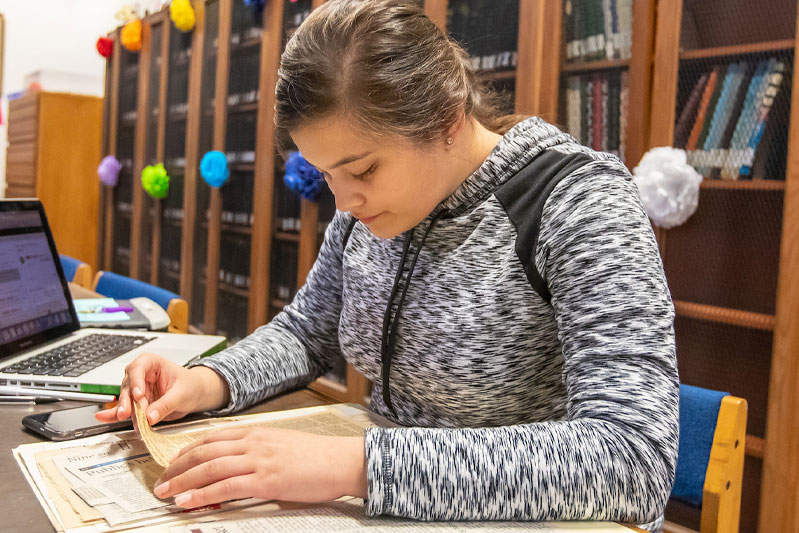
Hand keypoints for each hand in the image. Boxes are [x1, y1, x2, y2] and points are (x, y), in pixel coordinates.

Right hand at [95, 353, 229, 424]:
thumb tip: (150, 416)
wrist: (195, 393)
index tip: (138, 395)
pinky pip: (125, 409)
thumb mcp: (182, 393)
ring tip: (126, 418)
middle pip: (129, 385)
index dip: (136, 381)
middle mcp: (141, 375)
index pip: (138, 368)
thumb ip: (165, 405)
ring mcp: (137, 389)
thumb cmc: (190, 385)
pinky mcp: (137, 404)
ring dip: (125, 410)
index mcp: (152, 363)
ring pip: (126, 399)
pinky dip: (114, 414)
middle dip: (128, 400)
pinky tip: (104, 417)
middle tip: (128, 412)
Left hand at [152, 427, 366, 507]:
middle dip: (177, 468)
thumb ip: (257, 450)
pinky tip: (188, 502)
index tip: (173, 463)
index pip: (211, 438)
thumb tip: (236, 464)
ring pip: (209, 468)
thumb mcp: (281, 444)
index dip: (187, 451)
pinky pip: (226, 487)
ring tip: (165, 493)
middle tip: (161, 481)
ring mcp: (258, 461)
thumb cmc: (315, 456)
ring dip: (182, 481)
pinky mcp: (266, 480)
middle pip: (204, 452)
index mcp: (256, 433)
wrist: (339, 460)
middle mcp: (253, 443)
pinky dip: (202, 495)